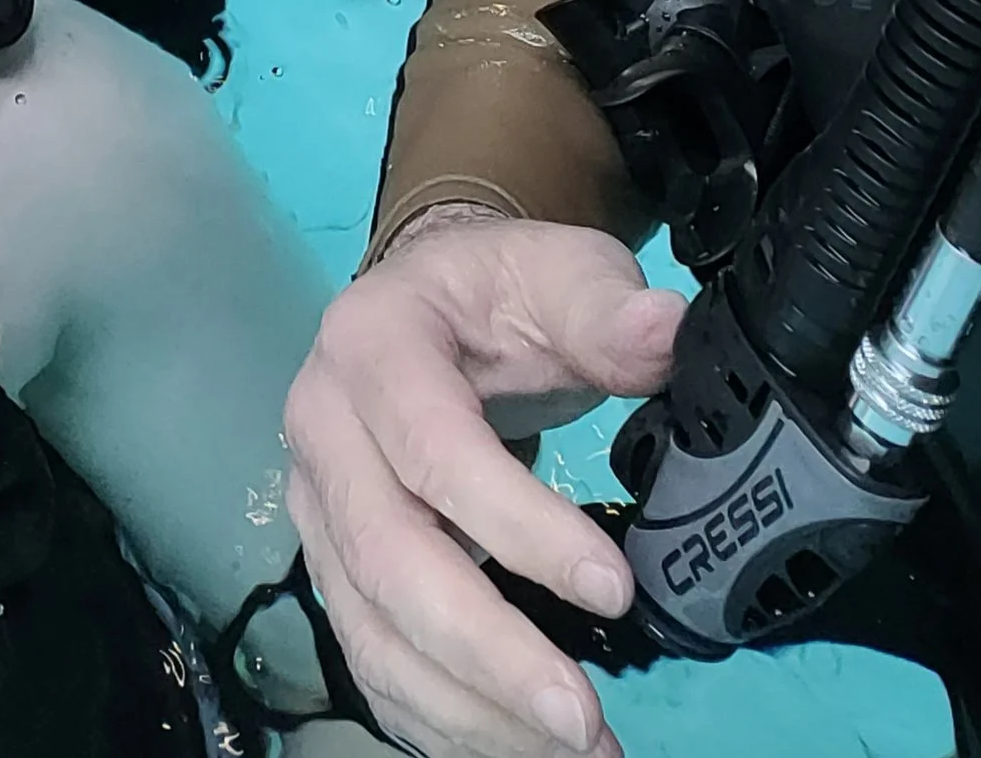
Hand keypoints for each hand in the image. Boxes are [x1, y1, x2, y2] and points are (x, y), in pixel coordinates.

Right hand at [282, 212, 684, 757]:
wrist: (428, 306)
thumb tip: (662, 332)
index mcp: (370, 343)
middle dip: (487, 652)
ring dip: (472, 709)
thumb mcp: (555, 270)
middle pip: (388, 559)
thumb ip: (605, 305)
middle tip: (585, 721)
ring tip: (577, 747)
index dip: (518, 525)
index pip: (432, 446)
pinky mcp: (333, 565)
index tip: (616, 589)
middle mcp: (322, 428)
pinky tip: (518, 745)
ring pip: (374, 630)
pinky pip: (374, 661)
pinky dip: (442, 720)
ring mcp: (318, 505)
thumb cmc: (496, 293)